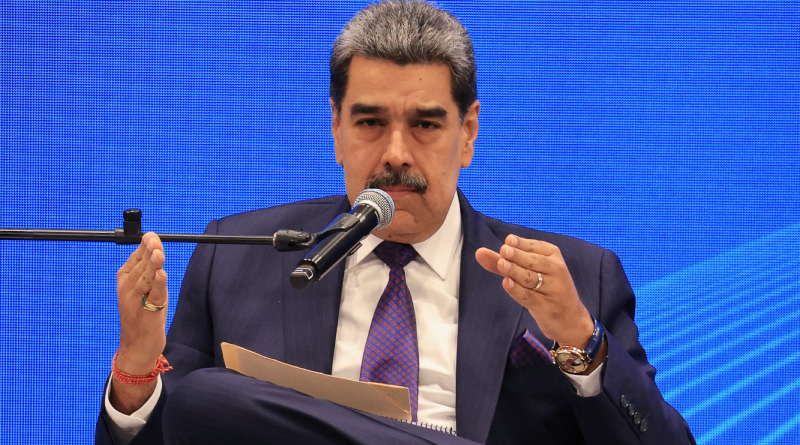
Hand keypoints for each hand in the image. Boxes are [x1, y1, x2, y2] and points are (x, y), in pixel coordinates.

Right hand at [110, 232, 167, 413]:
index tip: (152, 236)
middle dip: (149, 251)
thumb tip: (155, 247)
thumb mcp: (143, 288)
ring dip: (152, 265)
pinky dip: (158, 285)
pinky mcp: (149, 312)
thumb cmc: (142, 314)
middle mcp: (128, 288)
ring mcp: (137, 301)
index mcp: (125, 280)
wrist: (136, 346)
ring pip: (146, 278)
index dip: (146, 246)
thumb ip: (148, 270)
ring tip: (158, 253)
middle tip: (153, 238)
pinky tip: (161, 275)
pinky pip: (155, 296)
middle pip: (141, 266)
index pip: (136, 258)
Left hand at [475, 234, 593, 347]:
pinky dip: (517, 290)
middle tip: (504, 250)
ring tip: (501, 264)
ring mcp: (552, 288)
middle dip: (517, 256)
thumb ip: (503, 262)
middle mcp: (555, 269)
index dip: (519, 244)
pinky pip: (529, 296)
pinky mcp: (546, 306)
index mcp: (552, 255)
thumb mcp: (529, 271)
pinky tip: (507, 283)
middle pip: (531, 261)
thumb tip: (479, 252)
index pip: (533, 247)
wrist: (570, 319)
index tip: (508, 241)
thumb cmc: (546, 289)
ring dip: (515, 271)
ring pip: (529, 278)